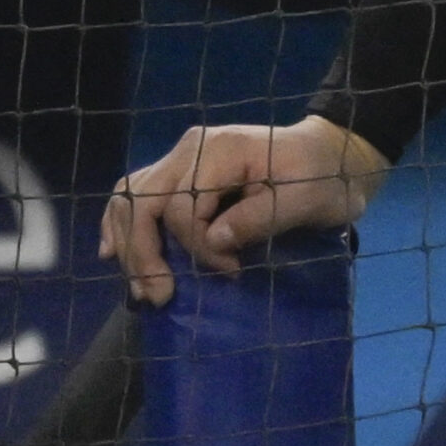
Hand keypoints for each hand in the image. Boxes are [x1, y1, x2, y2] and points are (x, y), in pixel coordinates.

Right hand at [99, 115, 392, 307]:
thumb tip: (214, 240)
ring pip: (132, 196)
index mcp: (221, 150)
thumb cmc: (324, 179)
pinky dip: (123, 223)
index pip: (182, 206)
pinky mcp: (182, 171)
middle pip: (143, 201)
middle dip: (144, 253)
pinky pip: (138, 192)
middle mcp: (191, 148)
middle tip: (160, 297)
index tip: (232, 270)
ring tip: (142, 287)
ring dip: (130, 244)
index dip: (198, 247)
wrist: (331, 155)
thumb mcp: (306, 201)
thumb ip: (259, 218)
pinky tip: (114, 252)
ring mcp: (182, 157)